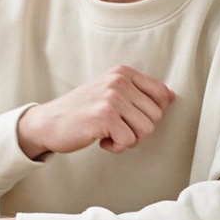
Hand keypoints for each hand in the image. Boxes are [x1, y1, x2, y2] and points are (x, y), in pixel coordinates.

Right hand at [17, 65, 173, 158]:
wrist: (48, 122)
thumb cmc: (81, 111)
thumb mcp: (110, 92)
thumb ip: (138, 93)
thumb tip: (171, 97)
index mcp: (123, 72)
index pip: (162, 93)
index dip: (153, 114)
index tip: (132, 119)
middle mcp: (119, 81)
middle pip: (156, 115)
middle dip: (139, 130)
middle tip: (117, 129)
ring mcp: (112, 98)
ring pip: (146, 130)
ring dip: (128, 139)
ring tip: (109, 133)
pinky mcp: (105, 116)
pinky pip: (129, 141)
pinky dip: (116, 147)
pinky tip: (101, 140)